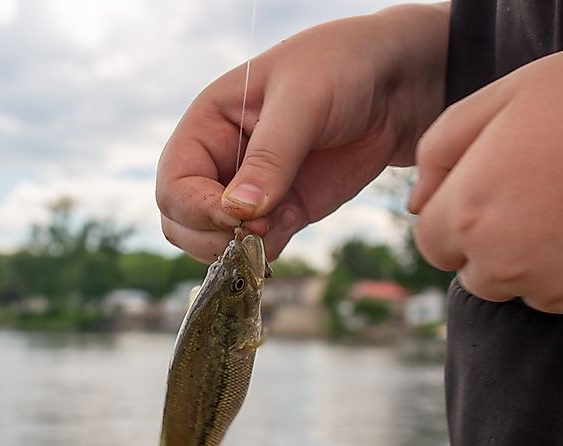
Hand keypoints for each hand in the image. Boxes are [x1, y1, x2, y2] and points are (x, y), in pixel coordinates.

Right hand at [157, 4, 448, 262]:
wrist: (396, 84)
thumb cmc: (341, 68)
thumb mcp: (303, 100)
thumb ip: (271, 156)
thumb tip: (240, 211)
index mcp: (206, 126)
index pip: (173, 184)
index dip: (195, 208)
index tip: (235, 214)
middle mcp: (218, 162)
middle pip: (181, 221)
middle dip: (211, 236)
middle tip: (256, 232)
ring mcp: (248, 191)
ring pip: (213, 242)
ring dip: (238, 249)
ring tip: (279, 226)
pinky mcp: (280, 211)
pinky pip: (254, 248)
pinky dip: (265, 253)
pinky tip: (292, 225)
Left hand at [410, 52, 562, 312]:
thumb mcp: (497, 102)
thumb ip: (437, 153)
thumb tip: (417, 203)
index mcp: (467, 215)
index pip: (430, 244)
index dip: (452, 217)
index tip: (486, 189)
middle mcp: (502, 262)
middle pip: (473, 273)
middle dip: (489, 243)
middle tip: (531, 194)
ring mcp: (552, 284)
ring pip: (520, 287)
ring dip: (530, 260)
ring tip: (561, 205)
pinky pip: (561, 293)